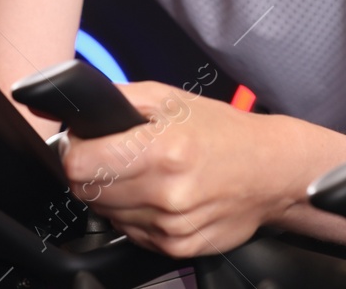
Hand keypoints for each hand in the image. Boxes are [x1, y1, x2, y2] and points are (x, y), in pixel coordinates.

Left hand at [56, 82, 287, 257]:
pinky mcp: (177, 247)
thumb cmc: (223, 132)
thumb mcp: (170, 98)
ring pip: (106, 215)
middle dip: (90, 173)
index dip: (74, 150)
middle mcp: (166, 192)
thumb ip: (118, 99)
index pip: (79, 165)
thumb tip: (77, 106)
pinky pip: (130, 233)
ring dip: (113, 196)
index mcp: (162, 150)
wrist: (270, 171)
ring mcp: (171, 225)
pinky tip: (158, 195)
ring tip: (142, 174)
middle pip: (86, 192)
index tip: (82, 144)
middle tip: (112, 156)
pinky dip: (135, 214)